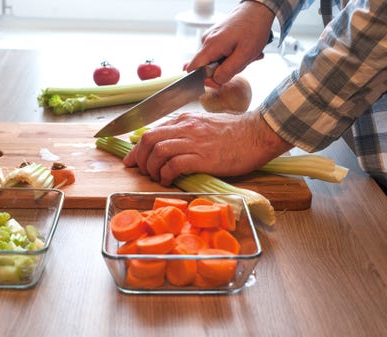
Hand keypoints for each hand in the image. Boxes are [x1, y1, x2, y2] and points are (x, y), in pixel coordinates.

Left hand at [123, 110, 292, 185]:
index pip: (151, 131)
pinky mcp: (204, 157)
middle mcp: (186, 128)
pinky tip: (168, 181)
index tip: (131, 160)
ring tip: (156, 177)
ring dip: (152, 168)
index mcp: (185, 120)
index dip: (136, 148)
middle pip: (149, 140)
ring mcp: (194, 142)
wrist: (258, 133)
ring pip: (158, 151)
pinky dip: (166, 174)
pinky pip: (174, 165)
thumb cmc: (235, 132)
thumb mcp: (206, 124)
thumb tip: (171, 143)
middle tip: (140, 171)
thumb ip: (187, 131)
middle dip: (139, 158)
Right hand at [186, 1, 274, 85]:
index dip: (204, 80)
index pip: (193, 69)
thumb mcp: (244, 55)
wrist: (258, 9)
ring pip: (215, 61)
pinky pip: (220, 54)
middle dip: (224, 70)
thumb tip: (213, 81)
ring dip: (231, 63)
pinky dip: (232, 56)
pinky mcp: (216, 37)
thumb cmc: (254, 28)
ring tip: (245, 55)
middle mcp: (206, 41)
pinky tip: (242, 51)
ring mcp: (210, 39)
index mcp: (211, 46)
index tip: (220, 81)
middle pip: (206, 67)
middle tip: (241, 64)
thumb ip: (227, 71)